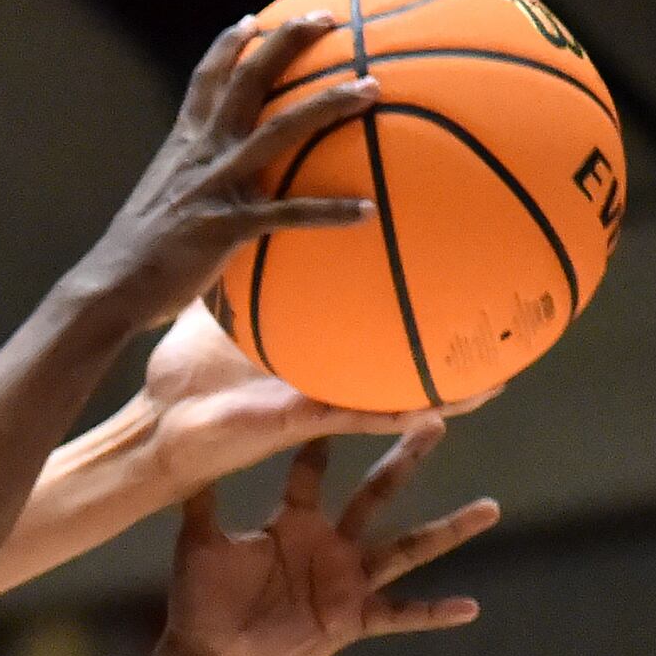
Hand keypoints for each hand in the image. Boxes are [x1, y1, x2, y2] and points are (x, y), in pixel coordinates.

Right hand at [64, 13, 381, 332]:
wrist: (110, 289)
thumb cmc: (139, 257)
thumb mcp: (161, 204)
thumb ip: (193, 187)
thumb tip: (220, 195)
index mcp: (183, 147)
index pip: (206, 81)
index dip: (230, 46)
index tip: (256, 20)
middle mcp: (201, 154)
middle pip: (248, 82)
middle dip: (287, 43)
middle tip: (326, 18)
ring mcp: (214, 187)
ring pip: (280, 131)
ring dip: (327, 105)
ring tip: (369, 88)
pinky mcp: (225, 227)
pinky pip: (287, 214)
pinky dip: (329, 212)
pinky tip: (367, 211)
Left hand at [140, 303, 494, 492]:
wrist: (155, 430)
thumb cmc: (181, 380)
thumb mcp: (212, 316)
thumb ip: (232, 280)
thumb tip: (237, 226)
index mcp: (306, 360)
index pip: (363, 333)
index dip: (402, 312)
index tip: (443, 281)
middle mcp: (324, 384)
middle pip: (396, 366)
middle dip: (442, 351)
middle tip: (493, 329)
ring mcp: (321, 407)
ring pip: (400, 399)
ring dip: (447, 393)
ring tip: (500, 379)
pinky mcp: (306, 423)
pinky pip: (365, 419)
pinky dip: (402, 414)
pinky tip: (443, 409)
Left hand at [159, 420, 496, 655]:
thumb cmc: (201, 605)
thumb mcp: (199, 547)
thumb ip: (201, 503)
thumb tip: (182, 451)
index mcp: (293, 523)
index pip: (313, 470)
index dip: (323, 437)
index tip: (343, 396)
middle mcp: (329, 545)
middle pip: (376, 493)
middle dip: (405, 458)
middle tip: (438, 419)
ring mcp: (346, 581)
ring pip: (407, 547)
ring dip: (449, 530)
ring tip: (491, 507)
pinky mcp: (352, 619)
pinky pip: (401, 614)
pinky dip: (433, 613)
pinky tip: (471, 607)